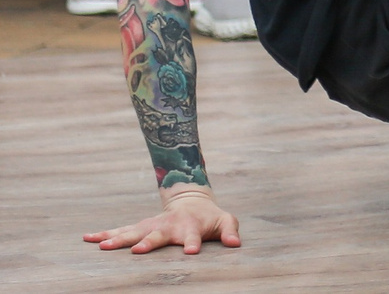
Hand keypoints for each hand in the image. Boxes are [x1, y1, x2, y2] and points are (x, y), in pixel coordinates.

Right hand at [85, 188, 240, 255]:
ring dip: (119, 239)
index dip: (193, 243)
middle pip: (158, 235)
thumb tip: (235, 244)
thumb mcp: (225, 221)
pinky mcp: (140, 228)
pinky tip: (88, 238)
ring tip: (102, 247)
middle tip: (138, 251)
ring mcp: (152, 226)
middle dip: (149, 242)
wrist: (192, 201)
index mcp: (190, 227)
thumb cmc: (209, 218)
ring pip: (134, 232)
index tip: (191, 252)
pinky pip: (120, 231)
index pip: (193, 236)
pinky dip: (104, 234)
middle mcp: (168, 226)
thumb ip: (230, 230)